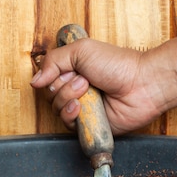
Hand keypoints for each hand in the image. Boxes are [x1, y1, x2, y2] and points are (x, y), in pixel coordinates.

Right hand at [30, 38, 164, 133]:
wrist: (141, 84)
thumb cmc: (118, 64)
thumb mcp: (81, 50)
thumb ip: (53, 61)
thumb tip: (35, 81)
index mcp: (75, 71)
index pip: (48, 77)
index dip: (53, 74)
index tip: (69, 70)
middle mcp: (77, 90)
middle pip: (50, 94)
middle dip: (63, 86)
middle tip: (84, 80)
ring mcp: (84, 108)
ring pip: (56, 110)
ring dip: (68, 98)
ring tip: (88, 90)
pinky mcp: (90, 125)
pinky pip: (68, 125)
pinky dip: (70, 115)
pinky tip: (80, 108)